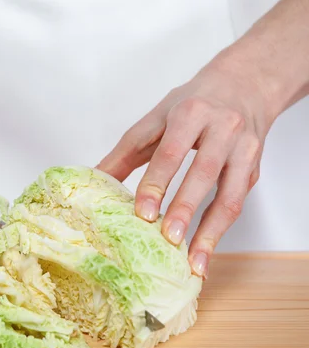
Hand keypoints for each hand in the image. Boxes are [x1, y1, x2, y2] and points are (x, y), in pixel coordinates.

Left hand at [96, 61, 272, 278]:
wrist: (244, 86)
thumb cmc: (193, 104)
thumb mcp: (156, 119)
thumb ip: (126, 151)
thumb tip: (94, 180)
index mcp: (190, 113)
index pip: (172, 152)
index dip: (157, 182)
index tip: (142, 212)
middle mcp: (223, 128)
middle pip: (204, 172)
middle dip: (185, 207)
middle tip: (167, 239)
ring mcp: (244, 150)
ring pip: (230, 194)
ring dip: (211, 231)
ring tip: (193, 262)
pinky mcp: (254, 169)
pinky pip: (238, 203)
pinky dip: (221, 231)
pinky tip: (204, 253)